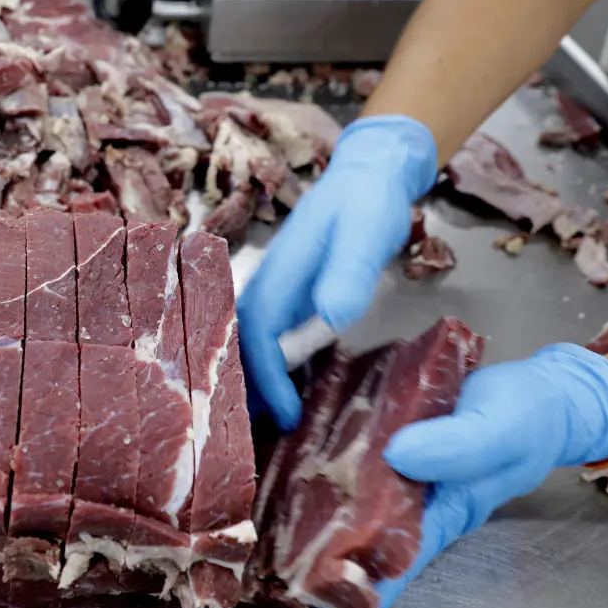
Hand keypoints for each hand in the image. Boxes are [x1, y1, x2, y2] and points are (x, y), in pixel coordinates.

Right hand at [238, 116, 438, 429]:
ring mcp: (275, 287)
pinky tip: (281, 389)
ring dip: (250, 380)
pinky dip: (267, 365)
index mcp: (280, 272)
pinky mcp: (287, 292)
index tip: (288, 414)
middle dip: (243, 389)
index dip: (268, 378)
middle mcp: (268, 282)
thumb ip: (348, 273)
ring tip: (260, 423)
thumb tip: (332, 318)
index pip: (260, 335)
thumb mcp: (366, 233)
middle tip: (254, 434)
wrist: (368, 173)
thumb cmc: (368, 203)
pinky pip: (266, 335)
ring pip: (247, 341)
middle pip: (239, 342)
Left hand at [256, 344, 607, 607]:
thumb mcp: (500, 429)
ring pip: (332, 529)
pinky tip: (270, 510)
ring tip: (257, 594)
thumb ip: (459, 446)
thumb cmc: (525, 419)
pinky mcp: (370, 448)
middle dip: (309, 605)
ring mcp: (383, 482)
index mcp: (432, 517)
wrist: (536, 394)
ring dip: (293, 558)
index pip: (383, 577)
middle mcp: (401, 509)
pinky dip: (298, 497)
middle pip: (348, 566)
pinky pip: (330, 479)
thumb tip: (401, 455)